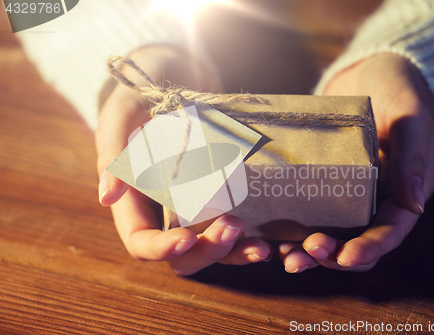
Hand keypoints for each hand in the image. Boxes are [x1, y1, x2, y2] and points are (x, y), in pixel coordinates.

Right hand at [96, 46, 270, 274]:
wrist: (177, 75)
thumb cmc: (142, 95)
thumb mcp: (122, 117)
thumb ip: (113, 155)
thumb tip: (106, 198)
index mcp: (134, 200)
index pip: (142, 241)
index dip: (161, 248)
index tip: (187, 238)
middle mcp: (164, 211)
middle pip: (181, 254)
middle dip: (207, 252)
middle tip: (233, 226)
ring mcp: (193, 206)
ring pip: (209, 248)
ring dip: (233, 254)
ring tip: (259, 247)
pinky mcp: (219, 196)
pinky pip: (231, 227)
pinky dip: (248, 239)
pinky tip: (268, 241)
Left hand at [279, 54, 433, 272]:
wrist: (369, 69)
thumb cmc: (399, 86)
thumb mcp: (411, 116)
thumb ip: (412, 157)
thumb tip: (415, 206)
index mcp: (404, 190)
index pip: (391, 230)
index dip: (370, 248)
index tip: (345, 258)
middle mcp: (376, 197)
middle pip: (356, 240)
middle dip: (332, 254)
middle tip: (305, 254)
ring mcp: (349, 190)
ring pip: (331, 232)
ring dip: (309, 248)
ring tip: (285, 253)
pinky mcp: (324, 179)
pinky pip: (309, 208)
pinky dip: (294, 225)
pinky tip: (272, 233)